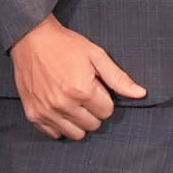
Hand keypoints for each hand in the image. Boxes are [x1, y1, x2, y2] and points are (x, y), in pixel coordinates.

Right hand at [8, 14, 146, 139]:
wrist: (31, 39)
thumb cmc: (66, 45)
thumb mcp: (96, 55)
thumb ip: (118, 78)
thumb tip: (140, 94)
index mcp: (82, 90)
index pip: (107, 112)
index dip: (104, 98)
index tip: (96, 87)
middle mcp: (64, 105)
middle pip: (93, 125)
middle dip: (93, 110)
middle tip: (85, 93)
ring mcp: (47, 112)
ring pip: (75, 134)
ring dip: (78, 121)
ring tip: (73, 101)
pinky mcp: (33, 115)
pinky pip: (54, 134)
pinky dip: (60, 125)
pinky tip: (60, 107)